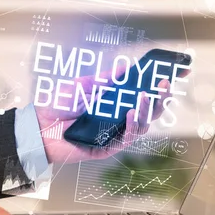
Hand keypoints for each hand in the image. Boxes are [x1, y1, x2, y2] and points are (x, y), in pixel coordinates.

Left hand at [36, 68, 188, 163]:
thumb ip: (104, 79)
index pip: (143, 91)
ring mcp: (115, 132)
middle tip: (165, 84)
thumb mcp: (82, 85)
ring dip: (146, 109)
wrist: (38, 126)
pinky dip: (131, 125)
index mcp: (114, 100)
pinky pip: (126, 137)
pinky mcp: (108, 146)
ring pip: (142, 124)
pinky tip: (130, 112)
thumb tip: (124, 68)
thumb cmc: (57, 105)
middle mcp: (118, 116)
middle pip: (148, 109)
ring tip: (145, 95)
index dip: (159, 84)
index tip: (176, 71)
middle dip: (160, 97)